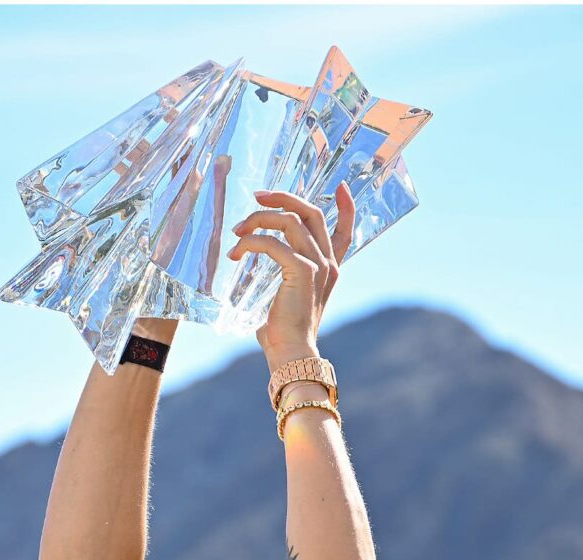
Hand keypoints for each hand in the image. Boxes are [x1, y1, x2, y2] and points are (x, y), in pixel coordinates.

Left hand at [228, 183, 354, 362]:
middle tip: (257, 196)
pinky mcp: (302, 271)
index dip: (345, 206)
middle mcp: (327, 262)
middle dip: (284, 198)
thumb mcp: (289, 294)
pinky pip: (273, 243)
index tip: (342, 186)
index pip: (345, 229)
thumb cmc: (284, 329)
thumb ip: (286, 272)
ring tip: (237, 233)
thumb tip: (261, 256)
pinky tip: (236, 252)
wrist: (291, 351)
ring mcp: (317, 265)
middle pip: (311, 212)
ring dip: (258, 220)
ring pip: (289, 222)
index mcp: (329, 266)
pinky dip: (251, 242)